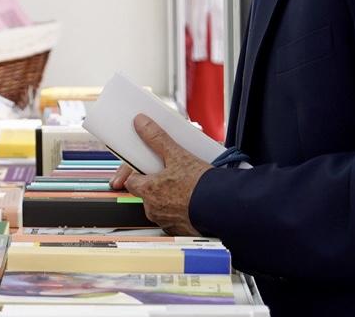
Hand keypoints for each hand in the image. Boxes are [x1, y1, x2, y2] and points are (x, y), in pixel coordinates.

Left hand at [108, 114, 210, 235]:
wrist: (224, 207)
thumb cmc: (201, 185)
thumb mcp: (177, 155)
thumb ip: (157, 139)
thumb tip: (141, 124)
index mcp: (148, 190)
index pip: (130, 181)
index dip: (135, 172)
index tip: (141, 168)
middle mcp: (153, 209)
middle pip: (145, 194)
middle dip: (154, 184)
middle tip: (168, 175)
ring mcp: (167, 222)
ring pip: (160, 206)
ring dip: (167, 197)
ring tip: (182, 185)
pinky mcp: (181, 230)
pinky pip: (174, 218)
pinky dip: (179, 210)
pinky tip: (190, 200)